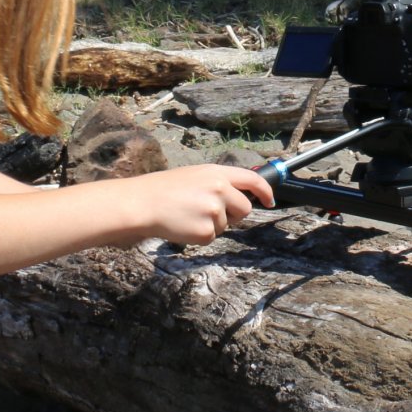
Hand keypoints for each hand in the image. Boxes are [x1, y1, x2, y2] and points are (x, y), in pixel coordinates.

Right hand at [121, 164, 275, 246]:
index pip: (253, 180)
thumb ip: (219, 182)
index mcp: (218, 173)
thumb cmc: (164, 189)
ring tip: (188, 215)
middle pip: (244, 209)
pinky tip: (183, 225)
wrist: (142, 203)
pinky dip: (199, 236)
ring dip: (211, 224)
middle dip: (233, 214)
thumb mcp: (196, 175)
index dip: (265, 192)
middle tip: (209, 213)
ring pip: (226, 225)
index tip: (269, 201)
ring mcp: (214, 211)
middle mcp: (220, 189)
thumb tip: (238, 195)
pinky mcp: (206, 231)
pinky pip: (212, 238)